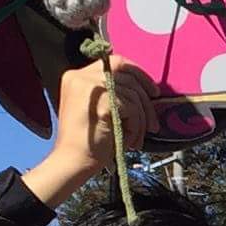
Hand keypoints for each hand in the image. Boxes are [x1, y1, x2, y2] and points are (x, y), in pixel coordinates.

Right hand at [28, 56, 155, 200]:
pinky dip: (136, 126)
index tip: (152, 92)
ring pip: (132, 93)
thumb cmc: (88, 143)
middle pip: (127, 74)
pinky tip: (129, 141)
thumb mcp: (99, 109)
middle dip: (145, 98)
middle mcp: (81, 76)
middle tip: (153, 122)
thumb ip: (114, 94)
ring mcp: (89, 86)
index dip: (138, 74)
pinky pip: (132, 108)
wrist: (72, 162)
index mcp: (77, 76)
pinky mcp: (101, 100)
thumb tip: (146, 91)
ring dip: (141, 119)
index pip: (116, 63)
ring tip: (136, 138)